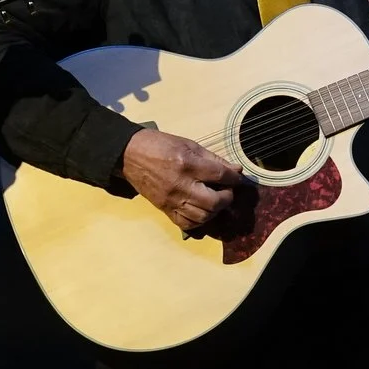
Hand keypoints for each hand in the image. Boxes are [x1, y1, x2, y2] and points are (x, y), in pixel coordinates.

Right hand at [121, 129, 242, 230]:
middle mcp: (180, 185)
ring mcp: (171, 200)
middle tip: (226, 191)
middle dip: (227, 198)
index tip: (239, 178)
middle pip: (214, 202)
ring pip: (202, 216)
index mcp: (187, 165)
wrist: (129, 154)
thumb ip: (214, 159)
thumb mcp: (189, 145)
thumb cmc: (160, 146)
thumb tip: (236, 170)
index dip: (235, 178)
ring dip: (215, 210)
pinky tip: (201, 210)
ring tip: (214, 200)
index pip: (220, 176)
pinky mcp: (164, 209)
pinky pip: (186, 224)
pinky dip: (199, 220)